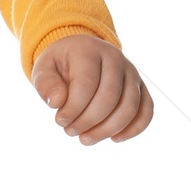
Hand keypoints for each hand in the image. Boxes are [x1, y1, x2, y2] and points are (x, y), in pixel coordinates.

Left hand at [31, 34, 152, 143]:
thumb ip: (46, 84)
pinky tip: (114, 139)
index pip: (86, 85)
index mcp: (89, 50)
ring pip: (129, 108)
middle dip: (88, 121)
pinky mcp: (141, 87)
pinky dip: (134, 129)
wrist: (80, 54)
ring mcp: (131, 73)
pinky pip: (147, 110)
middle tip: (69, 131)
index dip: (73, 109)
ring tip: (86, 139)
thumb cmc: (60, 66)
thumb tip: (57, 102)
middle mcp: (115, 58)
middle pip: (109, 98)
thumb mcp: (44, 69)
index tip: (59, 121)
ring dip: (107, 130)